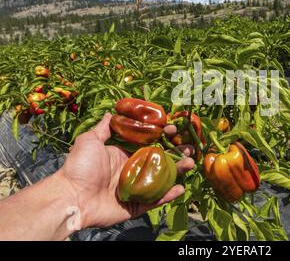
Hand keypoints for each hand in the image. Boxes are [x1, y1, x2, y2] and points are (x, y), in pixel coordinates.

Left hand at [60, 113, 194, 228]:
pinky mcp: (136, 206)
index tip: (173, 129)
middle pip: (160, 161)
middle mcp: (133, 171)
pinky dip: (169, 195)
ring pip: (162, 180)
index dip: (162, 136)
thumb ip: (104, 128)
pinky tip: (181, 188)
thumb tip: (111, 112)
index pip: (149, 144)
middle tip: (191, 147)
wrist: (71, 197)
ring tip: (190, 163)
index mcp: (124, 155)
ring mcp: (136, 189)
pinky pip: (156, 200)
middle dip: (177, 153)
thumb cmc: (79, 167)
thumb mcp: (90, 140)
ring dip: (178, 172)